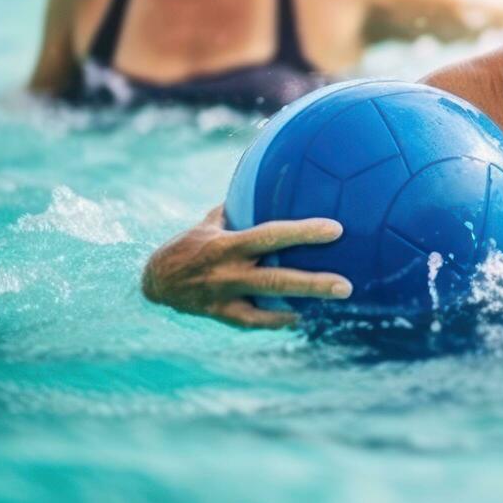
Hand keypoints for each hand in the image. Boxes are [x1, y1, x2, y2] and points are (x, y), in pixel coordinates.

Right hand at [141, 205, 350, 328]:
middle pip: (276, 278)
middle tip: (346, 285)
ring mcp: (224, 296)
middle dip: (314, 282)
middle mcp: (227, 271)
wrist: (155, 279)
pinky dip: (276, 320)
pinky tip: (300, 318)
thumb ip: (239, 207)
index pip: (271, 235)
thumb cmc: (190, 243)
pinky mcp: (219, 314)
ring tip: (335, 300)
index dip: (303, 232)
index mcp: (227, 243)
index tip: (335, 230)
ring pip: (268, 302)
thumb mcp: (210, 221)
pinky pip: (252, 321)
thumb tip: (266, 181)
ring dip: (303, 302)